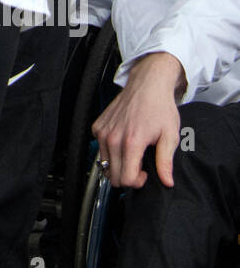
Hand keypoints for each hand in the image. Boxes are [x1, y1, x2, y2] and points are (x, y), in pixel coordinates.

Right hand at [92, 51, 185, 188]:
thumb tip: (167, 181)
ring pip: (105, 164)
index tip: (145, 174)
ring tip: (132, 153)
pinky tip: (123, 142)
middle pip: (113, 176)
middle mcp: (113, 138)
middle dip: (127, 176)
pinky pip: (100, 149)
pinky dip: (110, 151)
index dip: (137, 182)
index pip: (125, 179)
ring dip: (118, 164)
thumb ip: (166, 162)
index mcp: (131, 142)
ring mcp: (103, 132)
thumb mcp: (170, 136)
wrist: (148, 84)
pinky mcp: (97, 126)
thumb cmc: (159, 107)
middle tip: (140, 165)